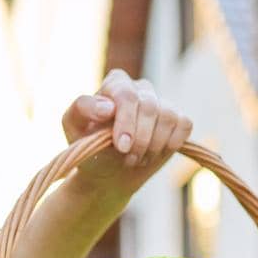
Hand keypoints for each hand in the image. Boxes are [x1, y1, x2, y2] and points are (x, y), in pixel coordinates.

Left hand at [62, 69, 191, 197]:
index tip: (121, 146)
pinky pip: (184, 124)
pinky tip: (154, 154)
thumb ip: (82, 109)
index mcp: (115, 84)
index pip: (127, 95)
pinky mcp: (178, 118)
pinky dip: (171, 143)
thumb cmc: (89, 147)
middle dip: (140, 139)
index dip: (127, 121)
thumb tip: (108, 107)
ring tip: (137, 159)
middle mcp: (140, 88)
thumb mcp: (73, 128)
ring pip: (168, 116)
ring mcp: (161, 102)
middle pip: (149, 106)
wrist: (108, 173)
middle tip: (128, 159)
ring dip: (154, 145)